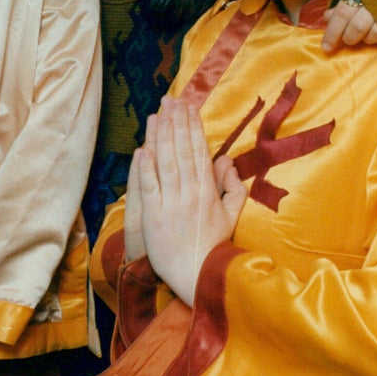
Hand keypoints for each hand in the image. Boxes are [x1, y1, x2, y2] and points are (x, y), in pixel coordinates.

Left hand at [137, 97, 245, 305]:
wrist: (196, 276)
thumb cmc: (214, 247)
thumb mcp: (232, 216)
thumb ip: (234, 188)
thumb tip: (227, 161)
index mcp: (208, 192)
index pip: (199, 152)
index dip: (193, 127)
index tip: (189, 107)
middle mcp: (190, 193)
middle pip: (181, 150)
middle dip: (176, 122)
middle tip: (171, 99)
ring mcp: (171, 203)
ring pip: (165, 163)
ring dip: (160, 136)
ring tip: (156, 114)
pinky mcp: (154, 216)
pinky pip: (149, 187)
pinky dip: (145, 167)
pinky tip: (142, 148)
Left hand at [321, 0, 376, 50]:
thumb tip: (327, 18)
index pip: (342, 13)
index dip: (332, 33)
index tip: (325, 47)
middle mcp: (374, 0)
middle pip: (355, 27)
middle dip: (347, 38)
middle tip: (346, 39)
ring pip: (370, 35)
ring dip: (361, 39)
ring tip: (361, 34)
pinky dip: (375, 38)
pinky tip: (373, 33)